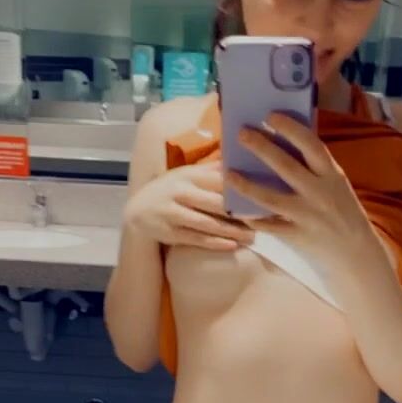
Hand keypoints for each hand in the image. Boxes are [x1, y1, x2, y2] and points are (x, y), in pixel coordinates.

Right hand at [124, 159, 255, 252]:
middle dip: (241, 213)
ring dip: (232, 231)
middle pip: (216, 203)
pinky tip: (232, 246)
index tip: (264, 195)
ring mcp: (174, 213)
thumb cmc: (169, 190)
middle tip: (264, 220)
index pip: (219, 180)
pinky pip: (196, 239)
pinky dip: (215, 243)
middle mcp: (181, 192)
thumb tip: (239, 156)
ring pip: (208, 223)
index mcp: (189, 175)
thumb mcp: (186, 174)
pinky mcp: (171, 232)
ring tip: (252, 237)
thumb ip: (211, 169)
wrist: (137, 211)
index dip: (242, 189)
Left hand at [225, 113, 376, 269]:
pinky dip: (252, 219)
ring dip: (247, 185)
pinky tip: (236, 210)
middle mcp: (320, 193)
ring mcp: (307, 216)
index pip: (311, 145)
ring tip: (229, 172)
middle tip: (241, 133)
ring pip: (271, 198)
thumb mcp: (336, 184)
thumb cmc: (343, 212)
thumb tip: (288, 141)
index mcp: (332, 175)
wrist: (355, 252)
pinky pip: (269, 226)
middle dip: (262, 148)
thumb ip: (316, 167)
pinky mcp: (297, 236)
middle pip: (286, 166)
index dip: (291, 128)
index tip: (271, 115)